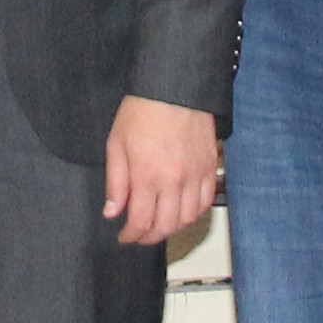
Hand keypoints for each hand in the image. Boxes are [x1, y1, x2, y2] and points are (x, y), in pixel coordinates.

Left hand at [101, 97, 222, 246]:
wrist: (174, 86)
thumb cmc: (143, 109)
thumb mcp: (116, 144)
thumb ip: (115, 182)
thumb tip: (112, 211)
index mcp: (147, 175)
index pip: (140, 222)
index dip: (131, 235)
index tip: (125, 236)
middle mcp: (174, 180)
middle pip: (165, 226)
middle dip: (149, 237)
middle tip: (140, 235)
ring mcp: (195, 174)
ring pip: (187, 219)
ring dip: (171, 227)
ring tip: (159, 223)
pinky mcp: (210, 166)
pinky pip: (206, 202)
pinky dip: (194, 213)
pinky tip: (182, 210)